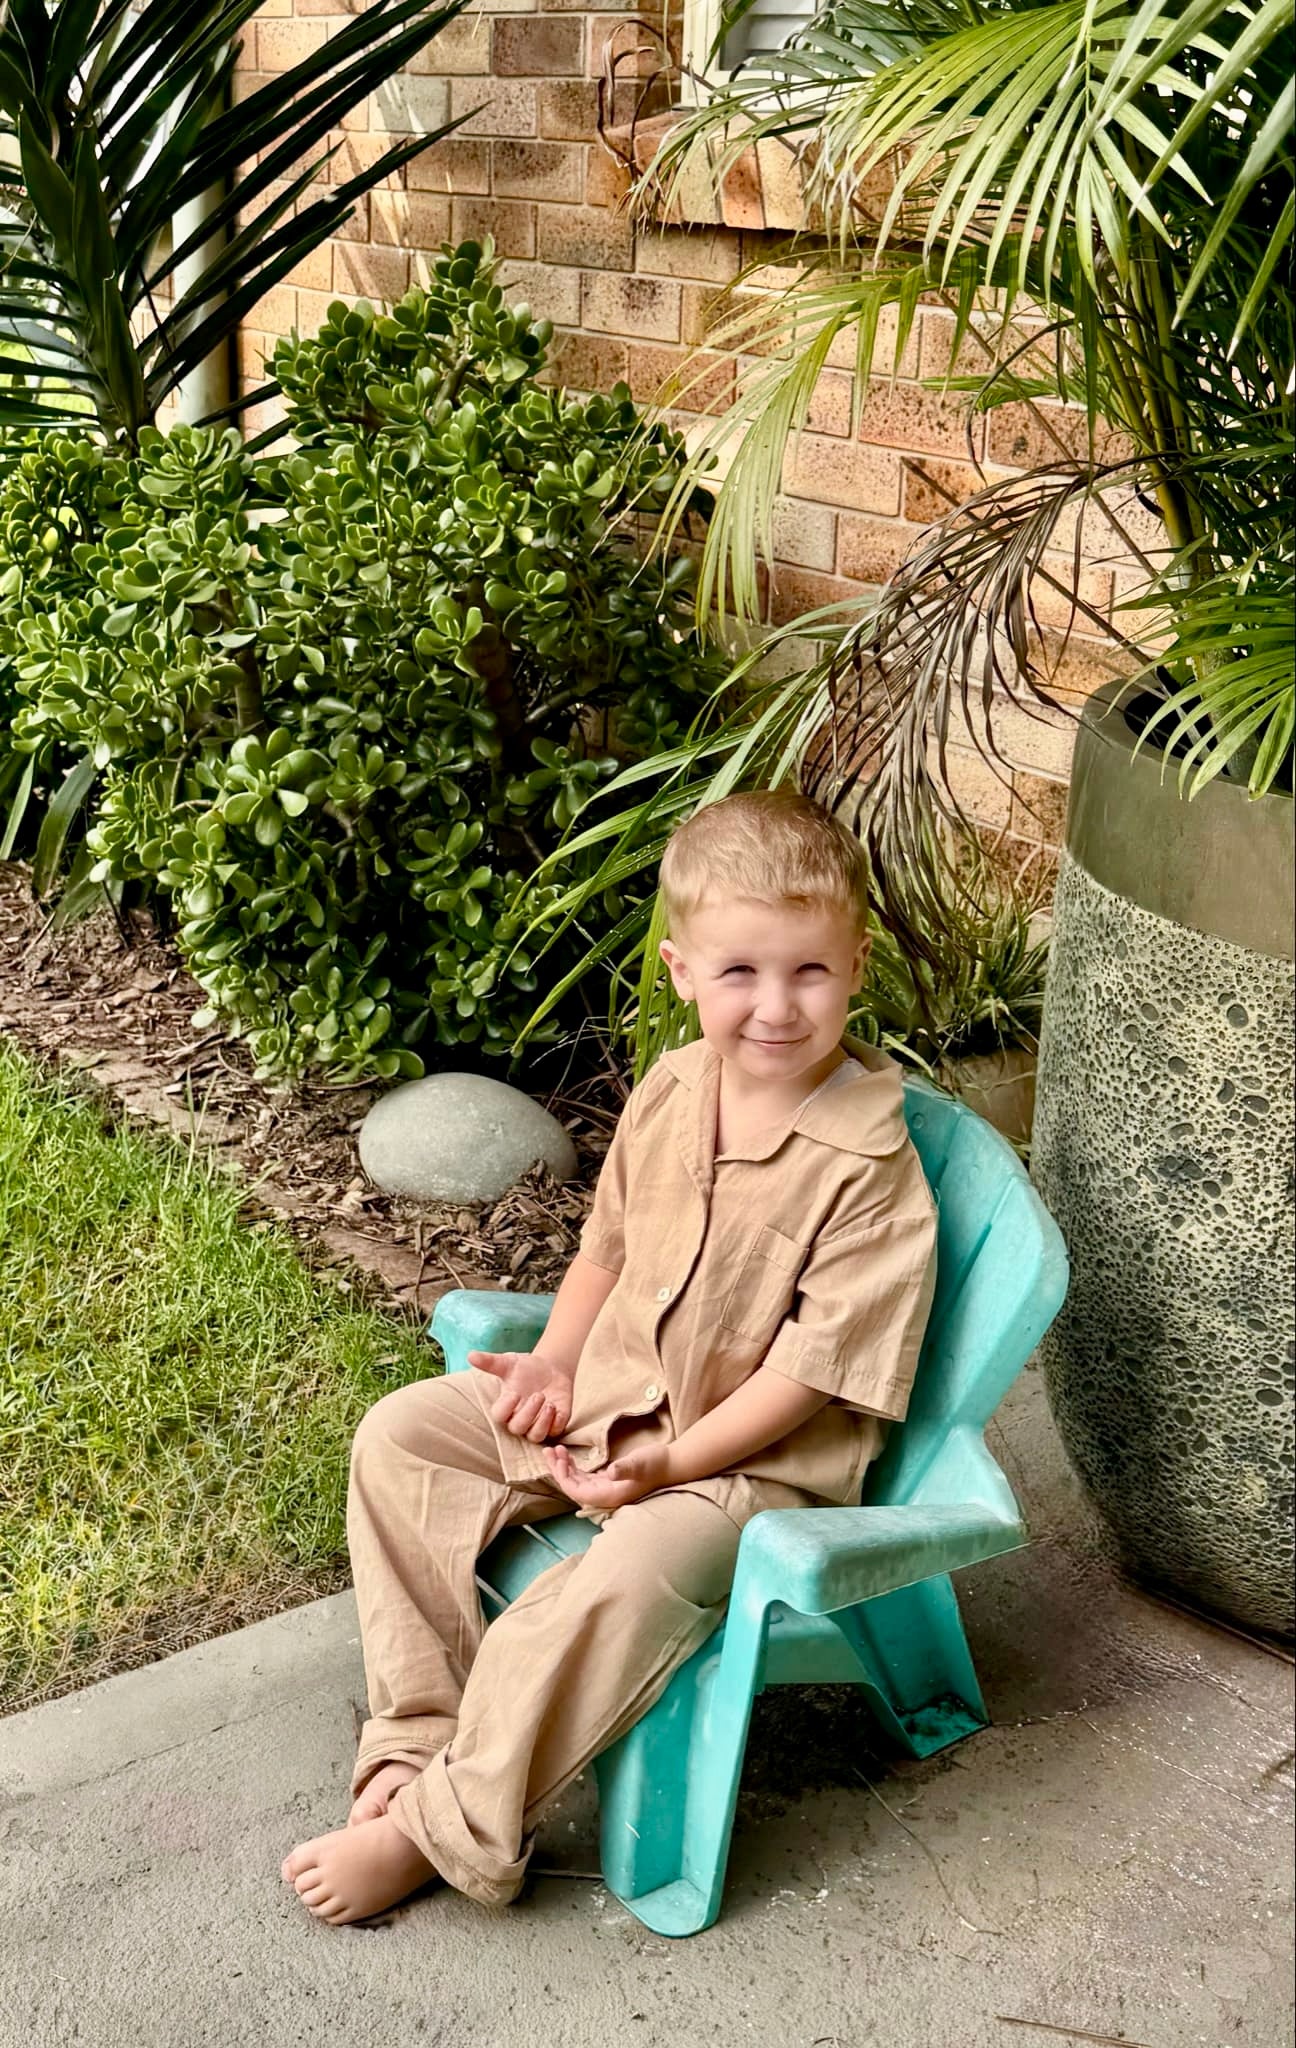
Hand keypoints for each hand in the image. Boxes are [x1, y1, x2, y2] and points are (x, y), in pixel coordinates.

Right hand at [467, 1348, 573, 1441]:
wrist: (550, 1368)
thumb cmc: (525, 1368)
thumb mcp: (508, 1362)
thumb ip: (490, 1362)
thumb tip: (470, 1355)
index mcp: (506, 1405)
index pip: (499, 1416)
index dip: (506, 1408)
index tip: (515, 1393)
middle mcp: (520, 1418)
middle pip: (518, 1428)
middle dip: (528, 1413)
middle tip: (538, 1395)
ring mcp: (537, 1423)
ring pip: (535, 1435)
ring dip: (542, 1421)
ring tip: (549, 1402)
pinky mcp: (555, 1424)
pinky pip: (555, 1431)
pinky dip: (556, 1422)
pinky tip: (557, 1407)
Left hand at [541, 1442, 669, 1511]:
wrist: (671, 1463)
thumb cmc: (655, 1463)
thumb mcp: (639, 1463)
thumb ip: (624, 1468)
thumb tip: (610, 1473)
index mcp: (609, 1495)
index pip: (578, 1492)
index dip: (564, 1477)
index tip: (557, 1459)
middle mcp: (605, 1495)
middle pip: (574, 1487)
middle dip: (558, 1470)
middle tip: (547, 1450)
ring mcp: (607, 1489)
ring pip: (578, 1481)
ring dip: (564, 1467)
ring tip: (553, 1450)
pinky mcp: (609, 1481)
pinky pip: (585, 1477)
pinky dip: (574, 1467)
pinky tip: (568, 1456)